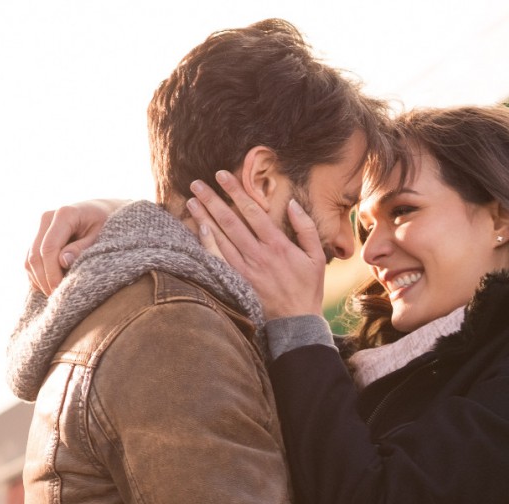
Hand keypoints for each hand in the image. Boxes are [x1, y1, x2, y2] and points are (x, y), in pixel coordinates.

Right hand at [26, 199, 128, 294]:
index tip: (59, 290)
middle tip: (57, 298)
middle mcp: (47, 218)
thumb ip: (83, 248)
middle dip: (44, 279)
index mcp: (64, 214)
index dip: (51, 272)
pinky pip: (31, 261)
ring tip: (56, 295)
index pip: (49, 248)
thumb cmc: (107, 222)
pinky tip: (50, 287)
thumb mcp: (102, 234)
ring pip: (29, 259)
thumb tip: (62, 262)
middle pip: (35, 255)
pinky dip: (38, 276)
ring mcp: (41, 228)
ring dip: (39, 280)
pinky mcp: (38, 238)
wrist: (104, 211)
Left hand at [186, 171, 324, 319]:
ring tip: (192, 200)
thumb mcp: (317, 256)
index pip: (252, 211)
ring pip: (220, 238)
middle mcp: (258, 255)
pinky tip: (197, 230)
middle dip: (213, 199)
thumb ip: (306, 228)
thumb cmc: (308, 287)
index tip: (223, 175)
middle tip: (197, 183)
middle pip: (230, 221)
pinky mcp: (236, 282)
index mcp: (278, 245)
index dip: (236, 191)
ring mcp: (245, 269)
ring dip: (204, 218)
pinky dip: (206, 244)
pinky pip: (217, 260)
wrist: (296, 321)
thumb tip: (293, 204)